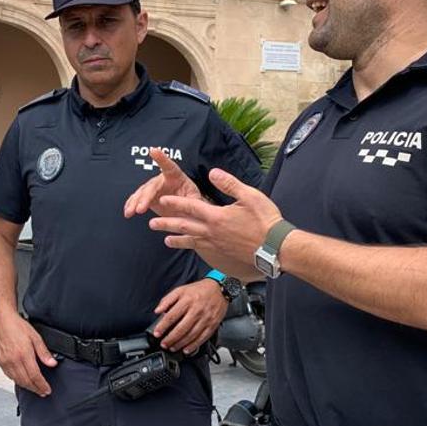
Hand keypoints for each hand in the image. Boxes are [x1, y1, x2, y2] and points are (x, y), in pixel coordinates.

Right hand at [0, 312, 57, 396]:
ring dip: (27, 387)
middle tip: (42, 392)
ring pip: (17, 380)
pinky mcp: (0, 362)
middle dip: (35, 389)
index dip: (42, 385)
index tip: (47, 390)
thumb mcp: (36, 337)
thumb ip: (44, 352)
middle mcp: (13, 360)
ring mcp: (6, 362)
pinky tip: (23, 380)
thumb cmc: (17, 326)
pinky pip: (10, 376)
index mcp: (24, 354)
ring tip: (35, 388)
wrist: (2, 321)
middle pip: (26, 381)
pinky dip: (17, 381)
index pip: (35, 376)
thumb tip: (52, 363)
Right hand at [124, 148, 202, 218]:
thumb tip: (179, 203)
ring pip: (141, 193)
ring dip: (135, 203)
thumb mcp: (195, 200)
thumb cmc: (192, 201)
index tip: (153, 150)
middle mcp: (162, 180)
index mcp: (176, 176)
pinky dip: (131, 205)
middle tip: (140, 208)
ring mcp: (153, 188)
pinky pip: (137, 200)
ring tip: (129, 212)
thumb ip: (189, 200)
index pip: (169, 166)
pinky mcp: (148, 197)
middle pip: (151, 186)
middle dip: (144, 197)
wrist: (187, 207)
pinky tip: (127, 211)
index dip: (161, 158)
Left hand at [149, 168, 284, 277]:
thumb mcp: (249, 196)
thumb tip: (212, 172)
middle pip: (183, 226)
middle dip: (166, 223)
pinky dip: (191, 248)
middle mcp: (211, 232)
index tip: (162, 200)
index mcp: (216, 216)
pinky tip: (190, 248)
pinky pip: (201, 250)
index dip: (175, 202)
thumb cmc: (264, 220)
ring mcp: (215, 244)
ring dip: (175, 239)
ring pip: (190, 241)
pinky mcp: (222, 253)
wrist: (275, 247)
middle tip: (151, 223)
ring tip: (164, 240)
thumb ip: (228, 183)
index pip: (190, 207)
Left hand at [151, 279, 227, 353]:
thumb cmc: (199, 290)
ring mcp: (205, 319)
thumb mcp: (180, 290)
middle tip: (164, 344)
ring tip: (172, 347)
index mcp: (187, 301)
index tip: (157, 333)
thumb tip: (157, 310)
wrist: (219, 290)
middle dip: (170, 339)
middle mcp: (196, 311)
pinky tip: (186, 349)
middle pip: (181, 328)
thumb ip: (167, 300)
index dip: (162, 326)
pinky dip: (194, 345)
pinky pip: (202, 338)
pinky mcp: (212, 325)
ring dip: (180, 344)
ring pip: (191, 335)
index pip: (171, 316)